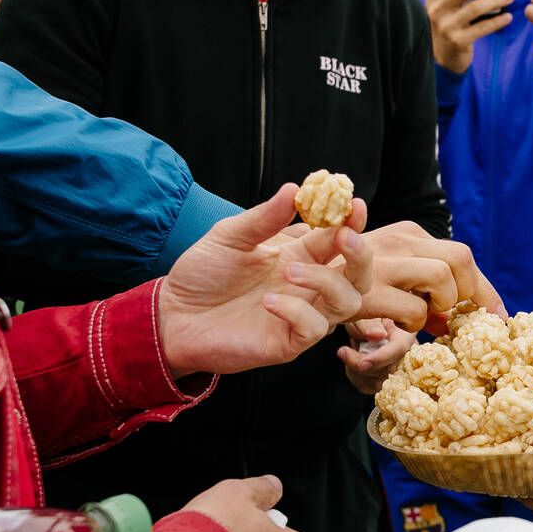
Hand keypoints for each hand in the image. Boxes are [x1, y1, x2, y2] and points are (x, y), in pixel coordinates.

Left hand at [158, 185, 369, 375]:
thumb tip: (293, 189)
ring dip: (327, 281)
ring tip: (288, 271)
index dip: (352, 222)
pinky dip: (298, 312)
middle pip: (359, 274)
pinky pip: (314, 329)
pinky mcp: (289, 342)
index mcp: (299, 256)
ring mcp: (302, 315)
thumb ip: (262, 218)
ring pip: (347, 302)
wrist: (172, 314)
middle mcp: (308, 286)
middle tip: (343, 237)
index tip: (353, 204)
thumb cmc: (202, 275)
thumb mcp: (229, 236)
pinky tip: (268, 302)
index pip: (340, 238)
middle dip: (361, 254)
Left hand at [339, 318, 413, 394]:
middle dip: (362, 364)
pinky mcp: (382, 378)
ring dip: (357, 372)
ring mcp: (394, 368)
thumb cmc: (367, 311)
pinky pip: (368, 387)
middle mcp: (404, 354)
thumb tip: (378, 335)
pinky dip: (355, 377)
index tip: (363, 361)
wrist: (363, 321)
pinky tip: (351, 362)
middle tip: (343, 351)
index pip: (399, 349)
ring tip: (347, 352)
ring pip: (378, 382)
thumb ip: (370, 323)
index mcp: (405, 333)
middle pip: (388, 370)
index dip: (381, 357)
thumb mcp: (365, 310)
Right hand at [348, 220, 505, 333]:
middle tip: (455, 321)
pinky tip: (395, 326)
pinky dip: (413, 325)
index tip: (498, 317)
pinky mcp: (367, 289)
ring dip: (439, 308)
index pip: (462, 256)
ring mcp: (383, 261)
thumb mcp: (391, 276)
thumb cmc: (349, 286)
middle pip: (461, 259)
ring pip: (442, 280)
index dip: (484, 290)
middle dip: (468, 296)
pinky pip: (414, 309)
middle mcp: (399, 240)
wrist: (296, 282)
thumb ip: (423, 286)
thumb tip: (461, 316)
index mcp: (409, 234)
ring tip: (420, 320)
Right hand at [425, 0, 513, 73]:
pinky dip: (497, 22)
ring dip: (494, 1)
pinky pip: (482, 28)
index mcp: (433, 1)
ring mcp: (447, 27)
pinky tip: (507, 17)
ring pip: (473, 9)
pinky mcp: (458, 41)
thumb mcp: (448, 11)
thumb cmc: (451, 29)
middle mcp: (437, 12)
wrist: (445, 61)